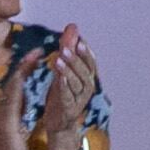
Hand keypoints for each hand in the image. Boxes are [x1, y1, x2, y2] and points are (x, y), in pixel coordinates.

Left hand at [32, 23, 98, 149]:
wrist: (59, 123)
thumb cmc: (63, 93)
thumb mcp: (64, 69)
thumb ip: (68, 49)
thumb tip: (72, 27)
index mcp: (88, 78)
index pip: (91, 62)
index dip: (86, 52)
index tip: (79, 40)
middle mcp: (87, 88)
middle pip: (85, 71)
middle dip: (76, 58)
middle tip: (67, 47)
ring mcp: (80, 100)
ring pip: (78, 83)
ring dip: (69, 70)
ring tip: (59, 59)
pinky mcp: (70, 109)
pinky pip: (68, 96)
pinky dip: (65, 86)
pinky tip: (59, 77)